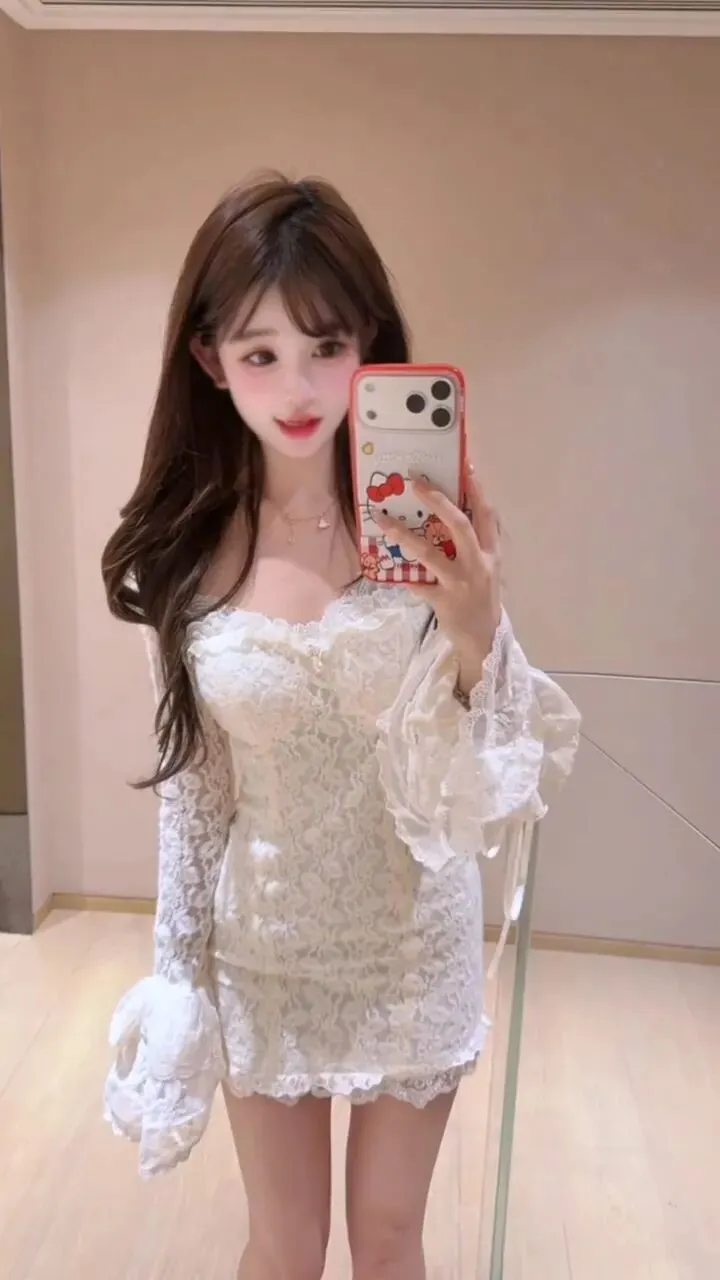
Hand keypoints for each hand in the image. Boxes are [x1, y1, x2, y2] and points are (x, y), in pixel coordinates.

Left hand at [373, 462, 501, 685]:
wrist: (485, 640)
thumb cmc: (484, 601)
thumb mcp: (490, 571)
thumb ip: (479, 546)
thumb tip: (459, 515)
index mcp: (492, 554)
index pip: (486, 515)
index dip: (477, 490)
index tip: (466, 466)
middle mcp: (478, 565)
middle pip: (459, 525)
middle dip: (437, 500)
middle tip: (416, 481)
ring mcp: (460, 583)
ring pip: (429, 553)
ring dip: (403, 534)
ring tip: (382, 518)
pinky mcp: (443, 601)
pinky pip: (418, 584)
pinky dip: (402, 575)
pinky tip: (386, 566)